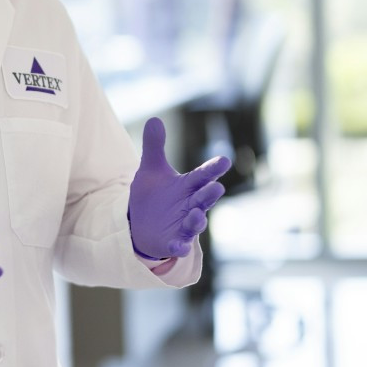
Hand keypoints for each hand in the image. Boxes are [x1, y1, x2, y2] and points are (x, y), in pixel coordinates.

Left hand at [127, 117, 229, 259]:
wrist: (142, 224)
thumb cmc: (154, 195)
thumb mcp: (151, 169)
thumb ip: (154, 146)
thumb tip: (154, 119)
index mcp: (189, 186)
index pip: (203, 175)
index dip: (213, 168)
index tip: (224, 160)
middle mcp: (191, 205)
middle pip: (204, 199)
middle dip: (210, 194)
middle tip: (216, 187)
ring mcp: (184, 225)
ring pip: (196, 223)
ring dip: (198, 220)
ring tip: (196, 214)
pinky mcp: (174, 242)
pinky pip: (179, 246)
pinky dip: (180, 247)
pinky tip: (178, 247)